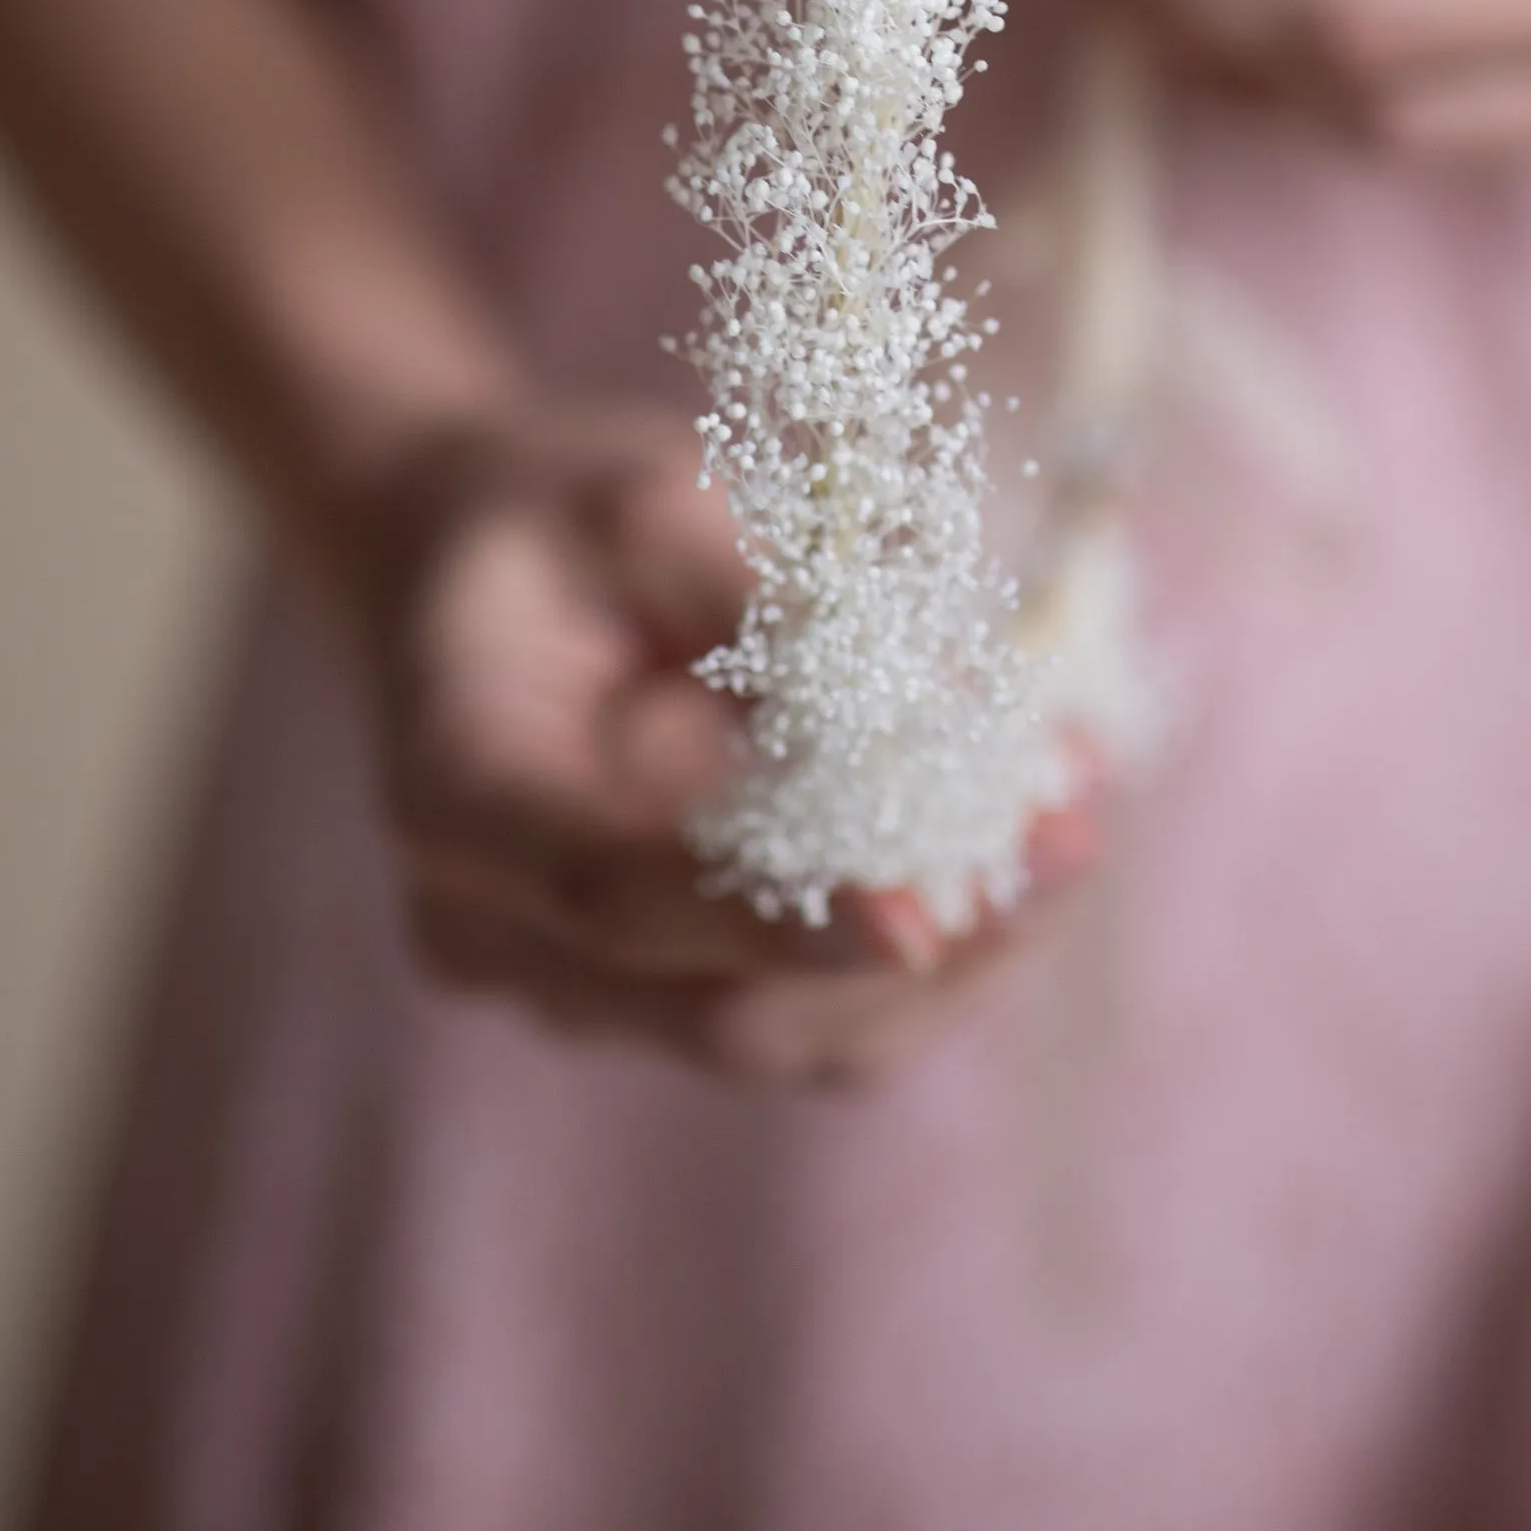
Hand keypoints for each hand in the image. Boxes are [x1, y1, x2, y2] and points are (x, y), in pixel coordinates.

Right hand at [341, 408, 1097, 1087]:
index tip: (923, 915)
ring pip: (787, 1038)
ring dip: (955, 954)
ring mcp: (572, 983)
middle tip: (1066, 840)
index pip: (612, 892)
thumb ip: (760, 593)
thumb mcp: (644, 492)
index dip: (772, 919)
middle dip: (921, 945)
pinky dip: (930, 948)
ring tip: (1074, 830)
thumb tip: (933, 701)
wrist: (471, 561)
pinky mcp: (656, 993)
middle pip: (719, 1007)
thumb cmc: (555, 510)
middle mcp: (495, 927)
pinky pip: (807, 1017)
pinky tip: (1020, 846)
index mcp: (456, 792)